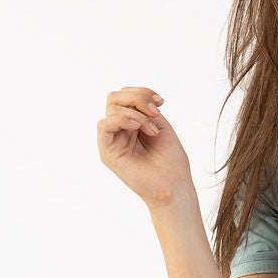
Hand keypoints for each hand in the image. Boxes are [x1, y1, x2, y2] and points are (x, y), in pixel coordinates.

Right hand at [97, 86, 193, 205]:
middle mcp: (119, 130)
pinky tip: (139, 128)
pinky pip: (104, 125)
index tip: (161, 102)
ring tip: (152, 129)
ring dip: (136, 112)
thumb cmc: (170, 160)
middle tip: (155, 112)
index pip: (125, 96)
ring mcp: (112, 140)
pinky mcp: (107, 152)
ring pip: (111, 108)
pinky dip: (123, 120)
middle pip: (115, 98)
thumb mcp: (160, 125)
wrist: (173, 185)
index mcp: (132, 124)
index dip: (142, 92)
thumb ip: (143, 109)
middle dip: (137, 98)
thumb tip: (131, 97)